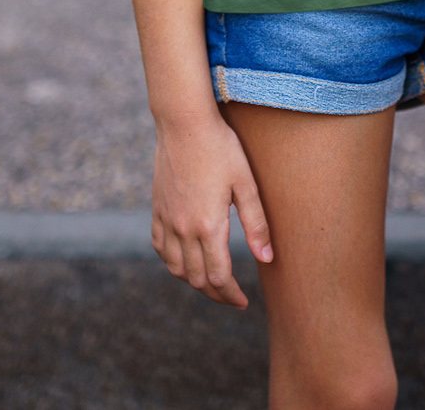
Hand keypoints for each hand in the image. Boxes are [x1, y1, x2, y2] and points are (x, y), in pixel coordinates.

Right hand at [150, 111, 272, 307]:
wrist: (184, 122)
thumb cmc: (221, 148)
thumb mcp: (246, 183)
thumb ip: (256, 224)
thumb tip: (267, 259)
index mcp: (208, 225)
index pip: (219, 277)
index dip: (231, 295)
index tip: (243, 302)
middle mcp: (183, 228)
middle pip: (197, 278)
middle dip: (215, 294)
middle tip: (231, 297)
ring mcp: (167, 219)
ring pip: (175, 268)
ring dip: (193, 281)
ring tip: (211, 281)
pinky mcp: (157, 208)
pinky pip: (160, 247)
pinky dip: (171, 261)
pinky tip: (183, 259)